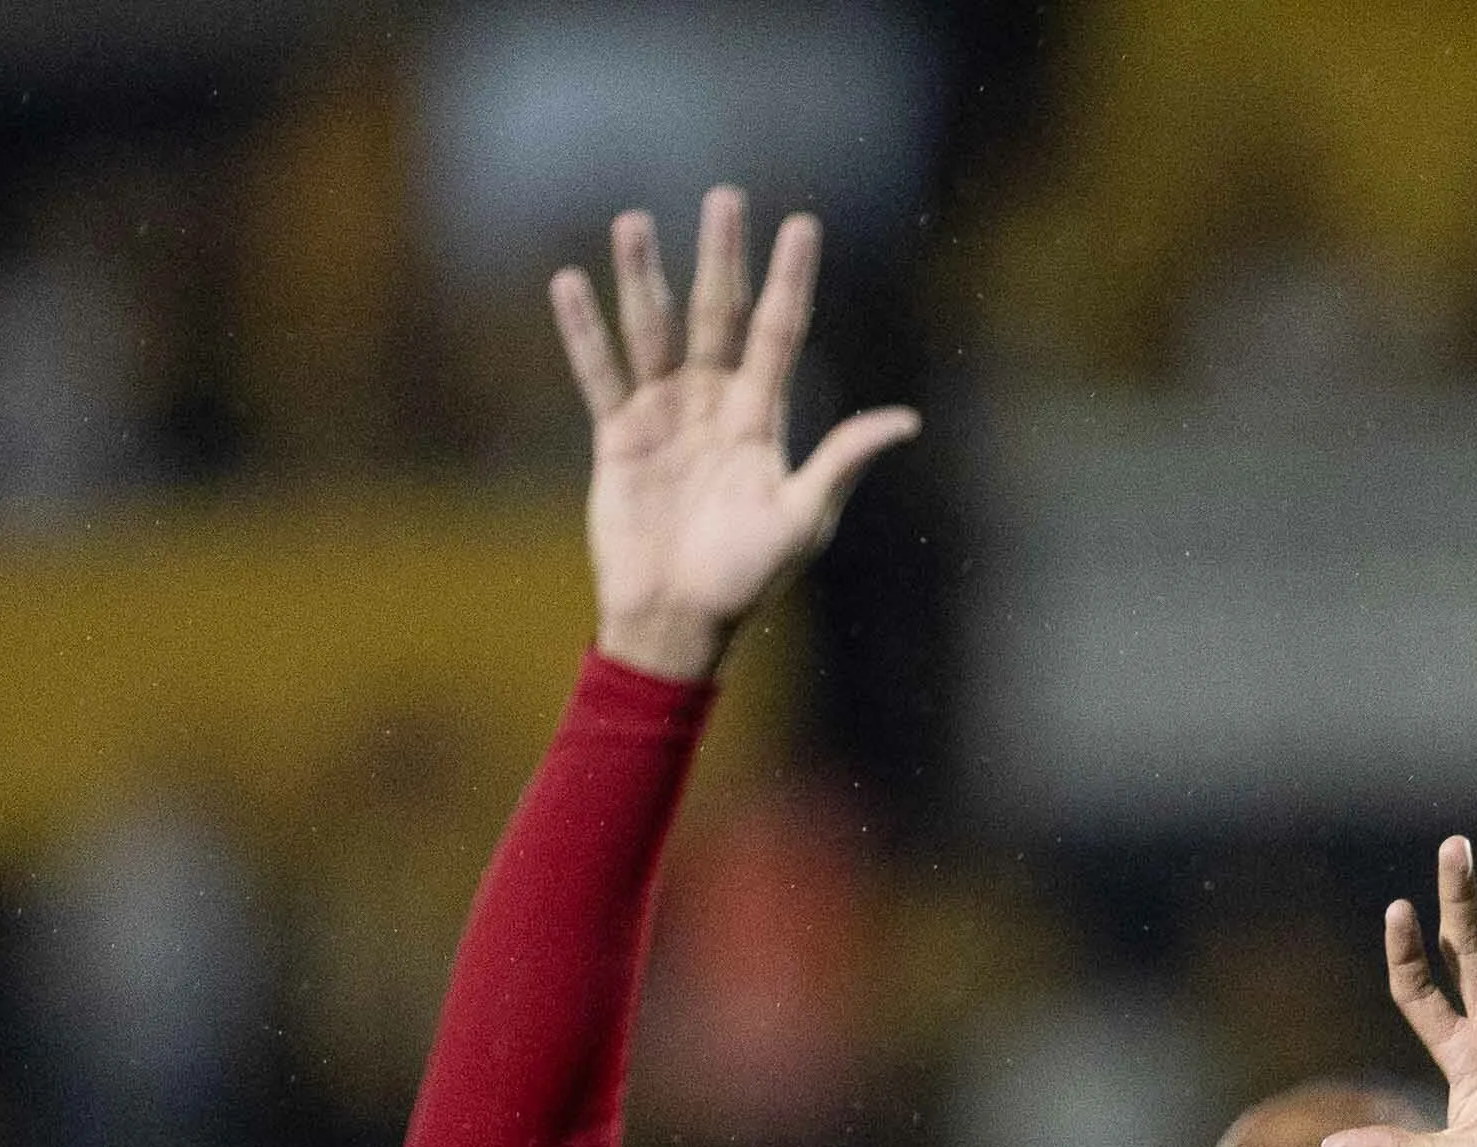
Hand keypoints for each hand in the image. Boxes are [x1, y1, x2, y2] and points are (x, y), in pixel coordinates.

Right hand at [559, 188, 921, 684]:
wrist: (677, 621)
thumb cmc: (747, 579)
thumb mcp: (803, 520)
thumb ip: (842, 462)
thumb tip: (906, 421)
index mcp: (762, 417)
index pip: (778, 331)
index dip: (789, 280)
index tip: (802, 223)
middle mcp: (714, 402)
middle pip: (717, 312)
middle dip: (722, 255)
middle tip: (725, 196)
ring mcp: (664, 413)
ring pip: (654, 328)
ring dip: (644, 276)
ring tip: (634, 220)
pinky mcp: (618, 436)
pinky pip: (599, 373)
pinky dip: (584, 331)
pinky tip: (571, 282)